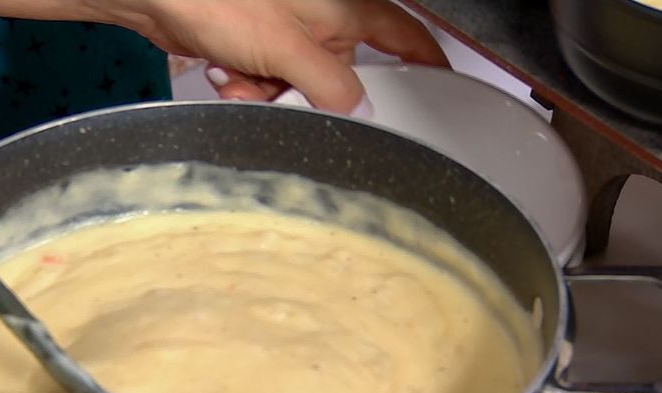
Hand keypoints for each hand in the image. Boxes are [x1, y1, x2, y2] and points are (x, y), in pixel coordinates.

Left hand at [113, 0, 447, 112]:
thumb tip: (358, 113)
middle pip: (337, 75)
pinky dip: (244, 84)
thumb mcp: (286, 51)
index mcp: (345, 10)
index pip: (404, 36)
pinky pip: (265, 81)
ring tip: (238, 75)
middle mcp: (321, 19)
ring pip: (296, 85)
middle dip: (304, 95)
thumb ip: (329, 87)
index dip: (425, 60)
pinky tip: (223, 71)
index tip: (438, 84)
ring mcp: (288, 32)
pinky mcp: (256, 44)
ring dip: (264, 93)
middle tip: (278, 90)